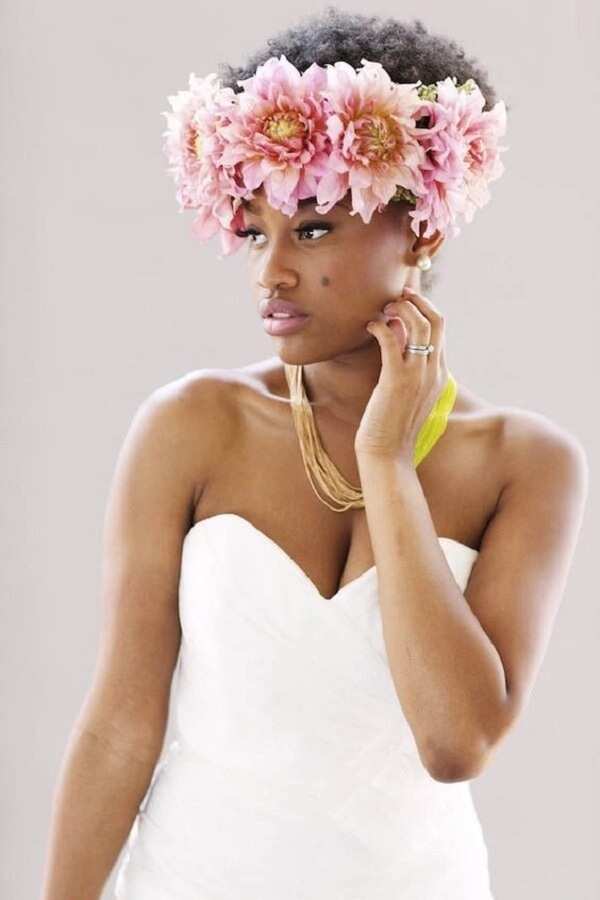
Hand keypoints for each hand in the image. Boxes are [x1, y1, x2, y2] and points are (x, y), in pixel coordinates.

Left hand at [354, 286, 449, 464]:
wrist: (388, 453)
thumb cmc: (392, 424)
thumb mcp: (406, 390)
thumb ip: (406, 363)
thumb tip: (395, 333)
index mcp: (439, 373)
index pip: (441, 329)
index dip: (424, 308)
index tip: (405, 301)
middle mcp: (433, 371)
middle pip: (436, 321)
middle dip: (417, 301)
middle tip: (396, 296)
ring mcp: (418, 375)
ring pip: (419, 325)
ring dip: (400, 309)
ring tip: (383, 309)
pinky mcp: (396, 380)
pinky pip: (391, 341)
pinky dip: (380, 326)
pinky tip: (369, 326)